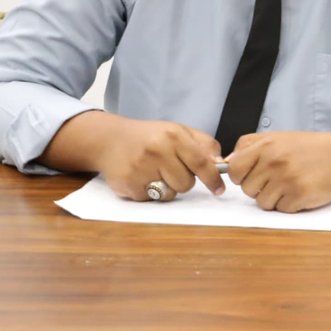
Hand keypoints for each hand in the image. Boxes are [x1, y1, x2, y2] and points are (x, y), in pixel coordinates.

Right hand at [95, 117, 224, 202]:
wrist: (110, 140)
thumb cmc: (150, 137)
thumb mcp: (178, 131)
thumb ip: (203, 144)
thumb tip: (220, 163)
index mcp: (173, 136)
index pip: (201, 162)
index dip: (213, 178)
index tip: (219, 189)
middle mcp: (157, 151)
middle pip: (187, 183)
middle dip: (184, 179)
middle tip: (171, 168)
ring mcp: (141, 169)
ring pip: (171, 193)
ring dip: (168, 187)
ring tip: (156, 172)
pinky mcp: (128, 184)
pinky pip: (152, 199)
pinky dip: (151, 192)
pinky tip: (142, 177)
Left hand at [225, 131, 330, 212]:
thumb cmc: (312, 148)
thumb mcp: (280, 137)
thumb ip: (252, 146)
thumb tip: (227, 163)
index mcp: (267, 145)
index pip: (234, 169)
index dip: (241, 175)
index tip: (252, 174)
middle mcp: (274, 161)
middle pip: (247, 189)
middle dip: (260, 188)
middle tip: (279, 178)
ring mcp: (286, 179)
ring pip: (262, 202)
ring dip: (275, 198)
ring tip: (291, 184)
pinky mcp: (299, 195)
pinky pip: (281, 209)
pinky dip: (290, 204)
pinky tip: (301, 190)